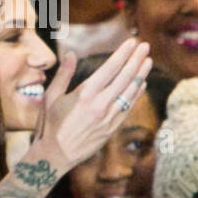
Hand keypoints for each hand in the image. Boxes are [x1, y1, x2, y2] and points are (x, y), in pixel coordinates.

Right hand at [32, 38, 150, 173]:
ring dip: (141, 74)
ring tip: (148, 61)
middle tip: (145, 46)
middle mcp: (100, 104)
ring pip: (131, 91)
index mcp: (85, 94)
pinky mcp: (113, 127)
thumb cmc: (49, 125)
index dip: (123, 54)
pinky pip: (129, 106)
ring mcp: (109, 116)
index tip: (131, 42)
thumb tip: (70, 53)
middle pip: (125, 77)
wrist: (55, 154)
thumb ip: (63, 74)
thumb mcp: (50, 98)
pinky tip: (140, 84)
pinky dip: (136, 93)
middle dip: (136, 59)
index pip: (110, 68)